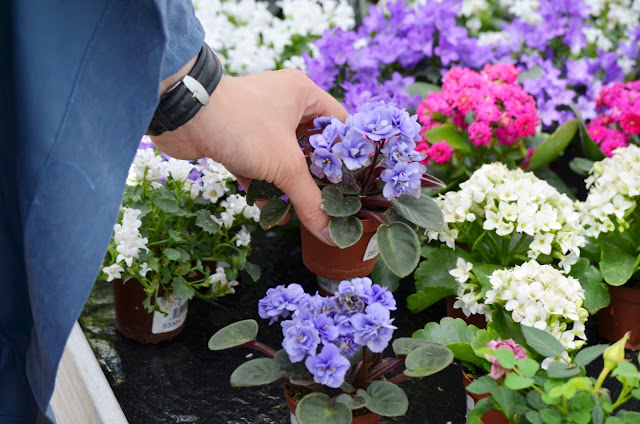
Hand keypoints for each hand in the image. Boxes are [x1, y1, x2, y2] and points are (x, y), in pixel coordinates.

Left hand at [151, 69, 347, 244]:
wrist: (182, 116)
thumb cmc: (242, 125)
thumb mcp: (285, 165)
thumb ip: (310, 200)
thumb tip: (332, 233)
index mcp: (302, 95)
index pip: (339, 124)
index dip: (348, 153)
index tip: (356, 183)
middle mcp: (282, 105)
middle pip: (311, 147)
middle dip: (317, 177)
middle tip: (332, 203)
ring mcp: (258, 123)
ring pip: (283, 160)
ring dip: (289, 187)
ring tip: (303, 214)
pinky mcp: (237, 141)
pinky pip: (259, 168)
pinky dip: (264, 189)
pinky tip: (272, 214)